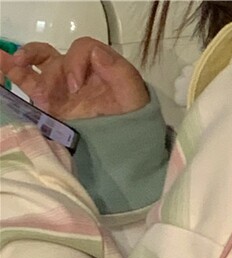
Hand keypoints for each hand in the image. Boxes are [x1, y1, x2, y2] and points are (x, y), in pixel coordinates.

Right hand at [0, 38, 148, 118]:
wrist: (127, 150)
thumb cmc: (133, 121)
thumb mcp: (133, 93)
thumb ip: (118, 70)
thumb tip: (95, 54)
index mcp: (98, 66)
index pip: (83, 49)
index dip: (76, 63)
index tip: (76, 88)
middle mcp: (78, 73)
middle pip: (58, 58)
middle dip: (53, 72)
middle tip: (51, 93)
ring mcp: (61, 88)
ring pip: (38, 64)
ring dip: (24, 60)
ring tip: (14, 63)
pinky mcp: (48, 104)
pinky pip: (26, 79)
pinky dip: (11, 69)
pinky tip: (2, 62)